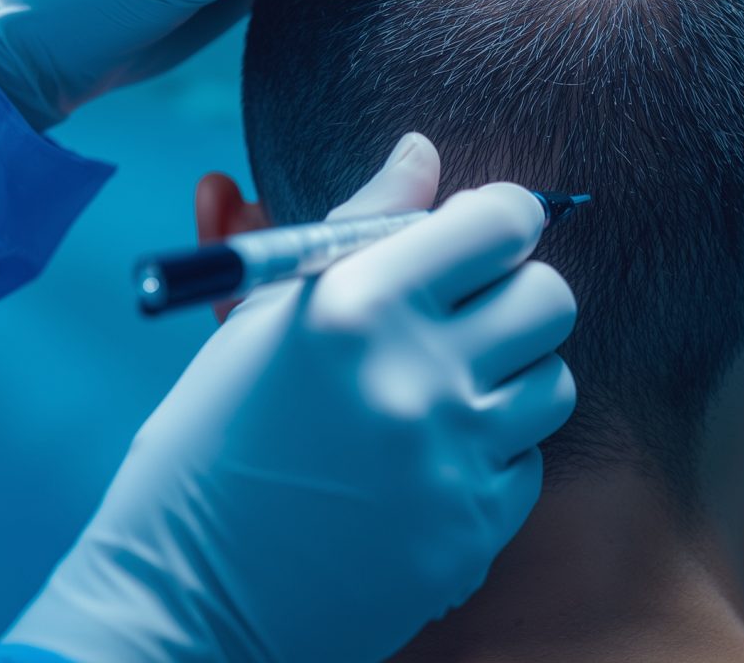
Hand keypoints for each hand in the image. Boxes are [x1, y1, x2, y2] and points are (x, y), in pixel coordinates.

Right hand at [4, 133, 576, 662]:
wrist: (189, 593)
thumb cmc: (216, 434)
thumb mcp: (273, 310)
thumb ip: (364, 218)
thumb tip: (421, 150)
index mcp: (360, 304)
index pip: (503, 221)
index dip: (505, 215)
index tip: (487, 230)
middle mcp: (418, 376)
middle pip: (551, 296)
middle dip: (519, 289)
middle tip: (473, 308)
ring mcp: (452, 460)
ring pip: (555, 380)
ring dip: (512, 374)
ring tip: (448, 387)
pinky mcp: (472, 533)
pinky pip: (529, 463)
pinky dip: (492, 454)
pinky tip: (432, 462)